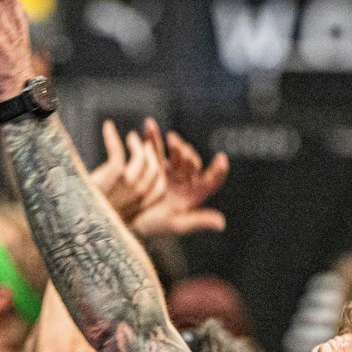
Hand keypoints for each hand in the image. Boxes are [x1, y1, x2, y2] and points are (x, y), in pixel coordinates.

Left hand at [90, 120, 166, 223]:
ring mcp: (128, 185)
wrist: (73, 221)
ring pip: (141, 157)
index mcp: (140, 208)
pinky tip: (107, 127)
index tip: (151, 158)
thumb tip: (128, 189)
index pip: (161, 186)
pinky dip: (112, 136)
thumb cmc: (91, 216)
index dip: (158, 169)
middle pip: (154, 168)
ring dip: (135, 143)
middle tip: (142, 142)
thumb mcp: (113, 214)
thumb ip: (125, 204)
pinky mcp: (114, 174)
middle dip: (150, 152)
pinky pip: (118, 149)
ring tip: (130, 137)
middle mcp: (138, 196)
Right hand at [127, 119, 229, 237]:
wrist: (128, 222)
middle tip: (182, 151)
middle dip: (188, 156)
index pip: (211, 180)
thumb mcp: (177, 225)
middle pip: (191, 164)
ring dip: (174, 145)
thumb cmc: (155, 227)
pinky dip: (152, 137)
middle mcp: (185, 180)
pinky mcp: (153, 165)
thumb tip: (222, 223)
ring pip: (175, 154)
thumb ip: (198, 220)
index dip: (218, 171)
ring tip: (170, 138)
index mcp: (194, 194)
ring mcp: (169, 171)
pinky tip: (148, 124)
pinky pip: (154, 148)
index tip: (222, 159)